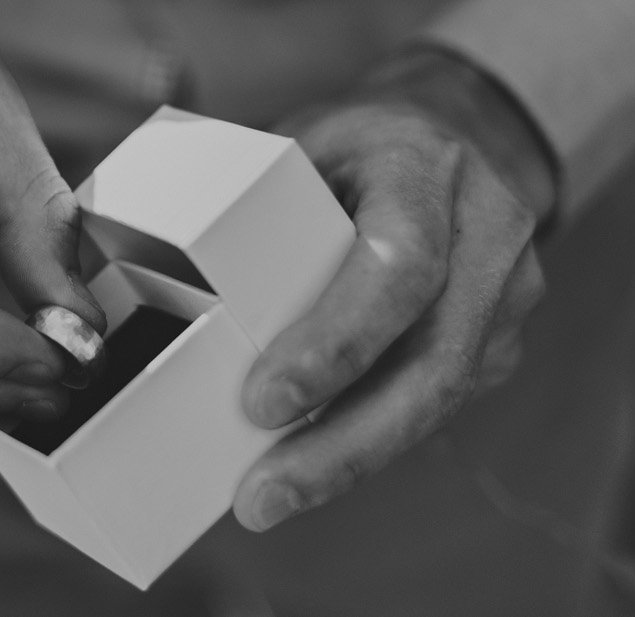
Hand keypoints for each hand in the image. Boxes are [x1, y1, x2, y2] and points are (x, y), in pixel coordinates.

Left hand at [233, 48, 556, 530]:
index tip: (262, 401)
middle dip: (343, 442)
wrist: (457, 135)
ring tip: (268, 499)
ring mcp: (506, 298)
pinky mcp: (499, 345)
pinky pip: (434, 407)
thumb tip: (128, 262)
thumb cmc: (358, 146)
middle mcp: (487, 236)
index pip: (401, 267)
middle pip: (432, 362)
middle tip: (261, 495)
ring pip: (438, 401)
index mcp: (426, 171)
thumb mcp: (306, 142)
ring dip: (350, 459)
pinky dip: (367, 443)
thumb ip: (252, 202)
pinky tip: (307, 472)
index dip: (337, 342)